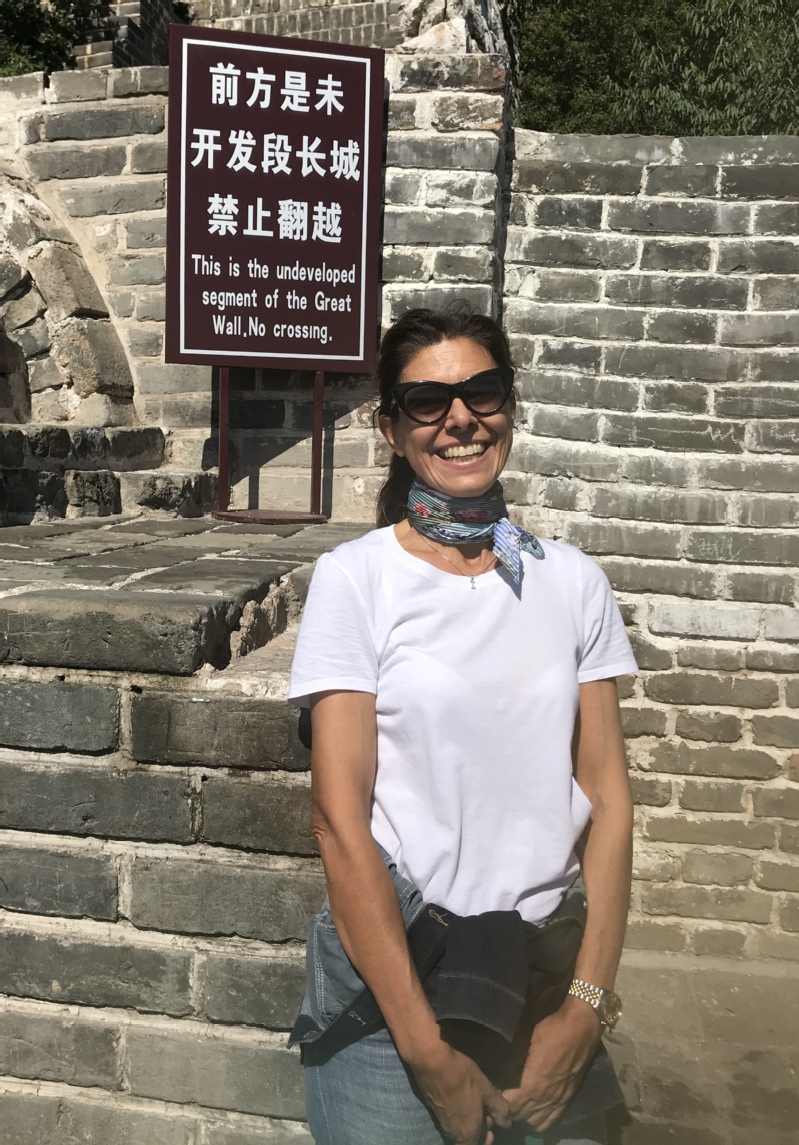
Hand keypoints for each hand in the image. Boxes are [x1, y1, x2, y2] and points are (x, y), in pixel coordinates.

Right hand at [410, 1040, 511, 1144]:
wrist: (432, 1061)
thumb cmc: (463, 1077)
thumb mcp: (487, 1090)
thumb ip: (499, 1110)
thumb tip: (506, 1124)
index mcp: (467, 1133)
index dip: (485, 1140)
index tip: (490, 1128)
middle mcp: (452, 1132)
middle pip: (467, 1140)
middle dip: (478, 1130)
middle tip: (486, 1113)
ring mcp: (441, 1121)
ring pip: (458, 1129)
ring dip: (468, 1121)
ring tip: (475, 1103)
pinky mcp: (433, 1109)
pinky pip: (450, 1120)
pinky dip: (458, 1114)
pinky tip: (461, 1097)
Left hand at [502, 996, 601, 1132]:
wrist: (581, 1028)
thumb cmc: (552, 1031)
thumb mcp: (527, 1041)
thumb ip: (516, 1061)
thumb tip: (505, 1070)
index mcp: (533, 1085)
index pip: (511, 1105)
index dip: (501, 1101)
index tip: (494, 1092)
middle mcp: (545, 1098)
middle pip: (522, 1116)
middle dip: (511, 1110)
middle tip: (503, 1097)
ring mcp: (558, 1100)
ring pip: (537, 1123)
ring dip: (525, 1118)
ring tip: (518, 1106)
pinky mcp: (568, 1098)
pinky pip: (552, 1119)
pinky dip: (541, 1120)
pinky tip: (535, 1111)